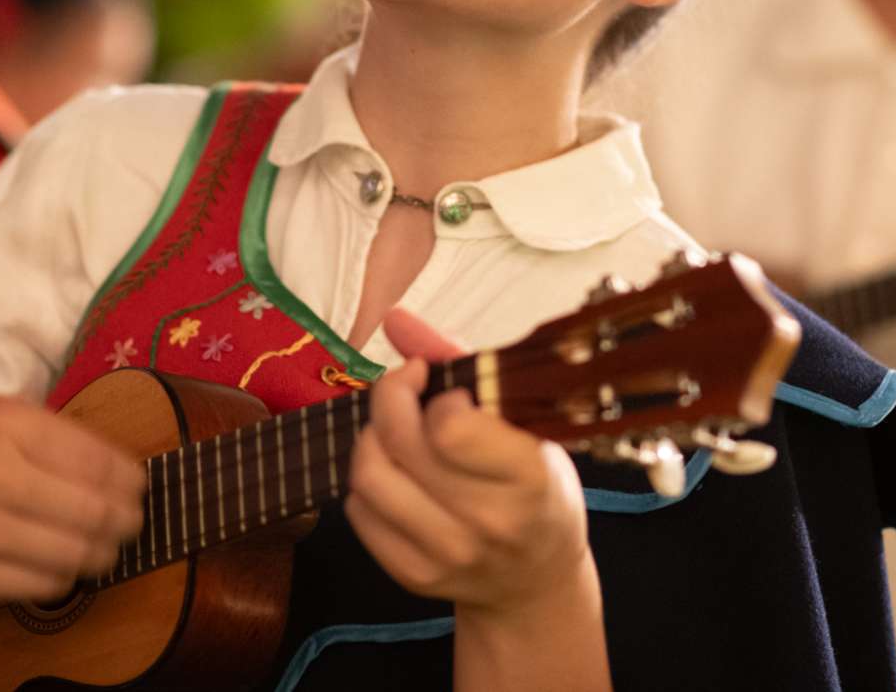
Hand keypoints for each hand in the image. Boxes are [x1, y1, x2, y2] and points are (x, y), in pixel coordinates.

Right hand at [0, 397, 143, 602]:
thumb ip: (48, 434)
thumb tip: (117, 466)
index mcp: (4, 422)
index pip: (98, 460)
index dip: (132, 482)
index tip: (140, 489)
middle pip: (94, 510)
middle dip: (125, 523)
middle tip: (132, 525)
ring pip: (72, 553)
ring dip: (99, 555)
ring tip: (104, 550)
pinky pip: (37, 583)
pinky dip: (61, 579)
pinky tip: (62, 567)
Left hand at [345, 310, 594, 617]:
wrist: (537, 579)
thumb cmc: (536, 488)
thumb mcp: (524, 421)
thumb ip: (460, 360)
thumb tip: (394, 317)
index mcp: (528, 477)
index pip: (449, 427)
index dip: (435, 394)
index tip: (447, 391)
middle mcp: (488, 522)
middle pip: (398, 443)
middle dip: (390, 398)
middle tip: (406, 390)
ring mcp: (448, 555)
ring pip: (368, 476)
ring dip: (371, 438)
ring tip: (396, 432)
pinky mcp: (414, 577)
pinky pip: (358, 512)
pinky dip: (367, 480)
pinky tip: (396, 473)